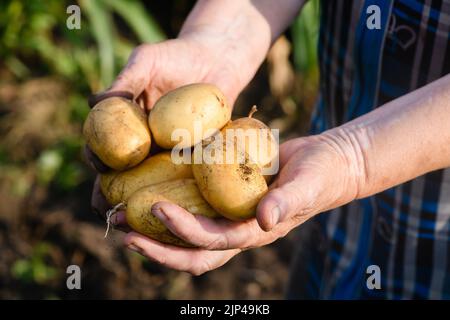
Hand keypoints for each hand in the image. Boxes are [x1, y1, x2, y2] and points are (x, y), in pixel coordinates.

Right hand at [88, 29, 258, 217]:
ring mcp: (169, 152)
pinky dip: (182, 194)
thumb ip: (125, 81)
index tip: (99, 169)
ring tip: (143, 224)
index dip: (98, 161)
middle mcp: (145, 143)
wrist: (216, 59)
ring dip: (146, 203)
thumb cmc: (177, 56)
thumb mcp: (147, 61)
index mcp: (126, 125)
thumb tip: (93, 103)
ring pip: (154, 182)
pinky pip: (187, 176)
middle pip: (125, 174)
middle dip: (116, 196)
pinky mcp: (195, 155)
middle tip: (115, 214)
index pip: (104, 147)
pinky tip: (182, 211)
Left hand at [116, 134, 360, 274]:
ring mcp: (230, 217)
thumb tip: (264, 220)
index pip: (214, 240)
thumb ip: (289, 201)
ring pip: (186, 237)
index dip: (184, 231)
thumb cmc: (321, 173)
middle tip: (122, 231)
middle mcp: (238, 230)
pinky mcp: (225, 200)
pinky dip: (168, 208)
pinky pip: (193, 209)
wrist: (325, 163)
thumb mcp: (309, 183)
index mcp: (255, 233)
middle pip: (192, 253)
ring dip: (154, 232)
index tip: (156, 209)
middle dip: (157, 248)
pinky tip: (146, 191)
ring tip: (121, 217)